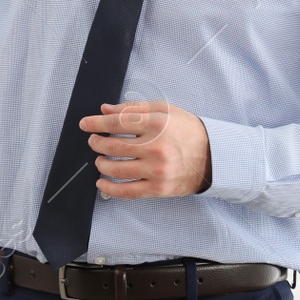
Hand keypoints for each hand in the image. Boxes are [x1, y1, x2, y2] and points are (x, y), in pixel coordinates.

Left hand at [82, 100, 211, 198]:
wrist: (214, 156)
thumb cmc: (187, 130)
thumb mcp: (164, 110)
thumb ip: (133, 108)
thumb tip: (105, 110)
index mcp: (156, 124)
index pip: (117, 122)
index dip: (96, 123)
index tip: (85, 124)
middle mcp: (155, 147)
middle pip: (112, 145)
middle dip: (97, 143)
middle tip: (93, 141)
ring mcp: (156, 170)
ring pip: (116, 168)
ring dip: (101, 164)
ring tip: (100, 160)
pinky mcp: (158, 188)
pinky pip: (127, 191)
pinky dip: (110, 188)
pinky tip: (102, 183)